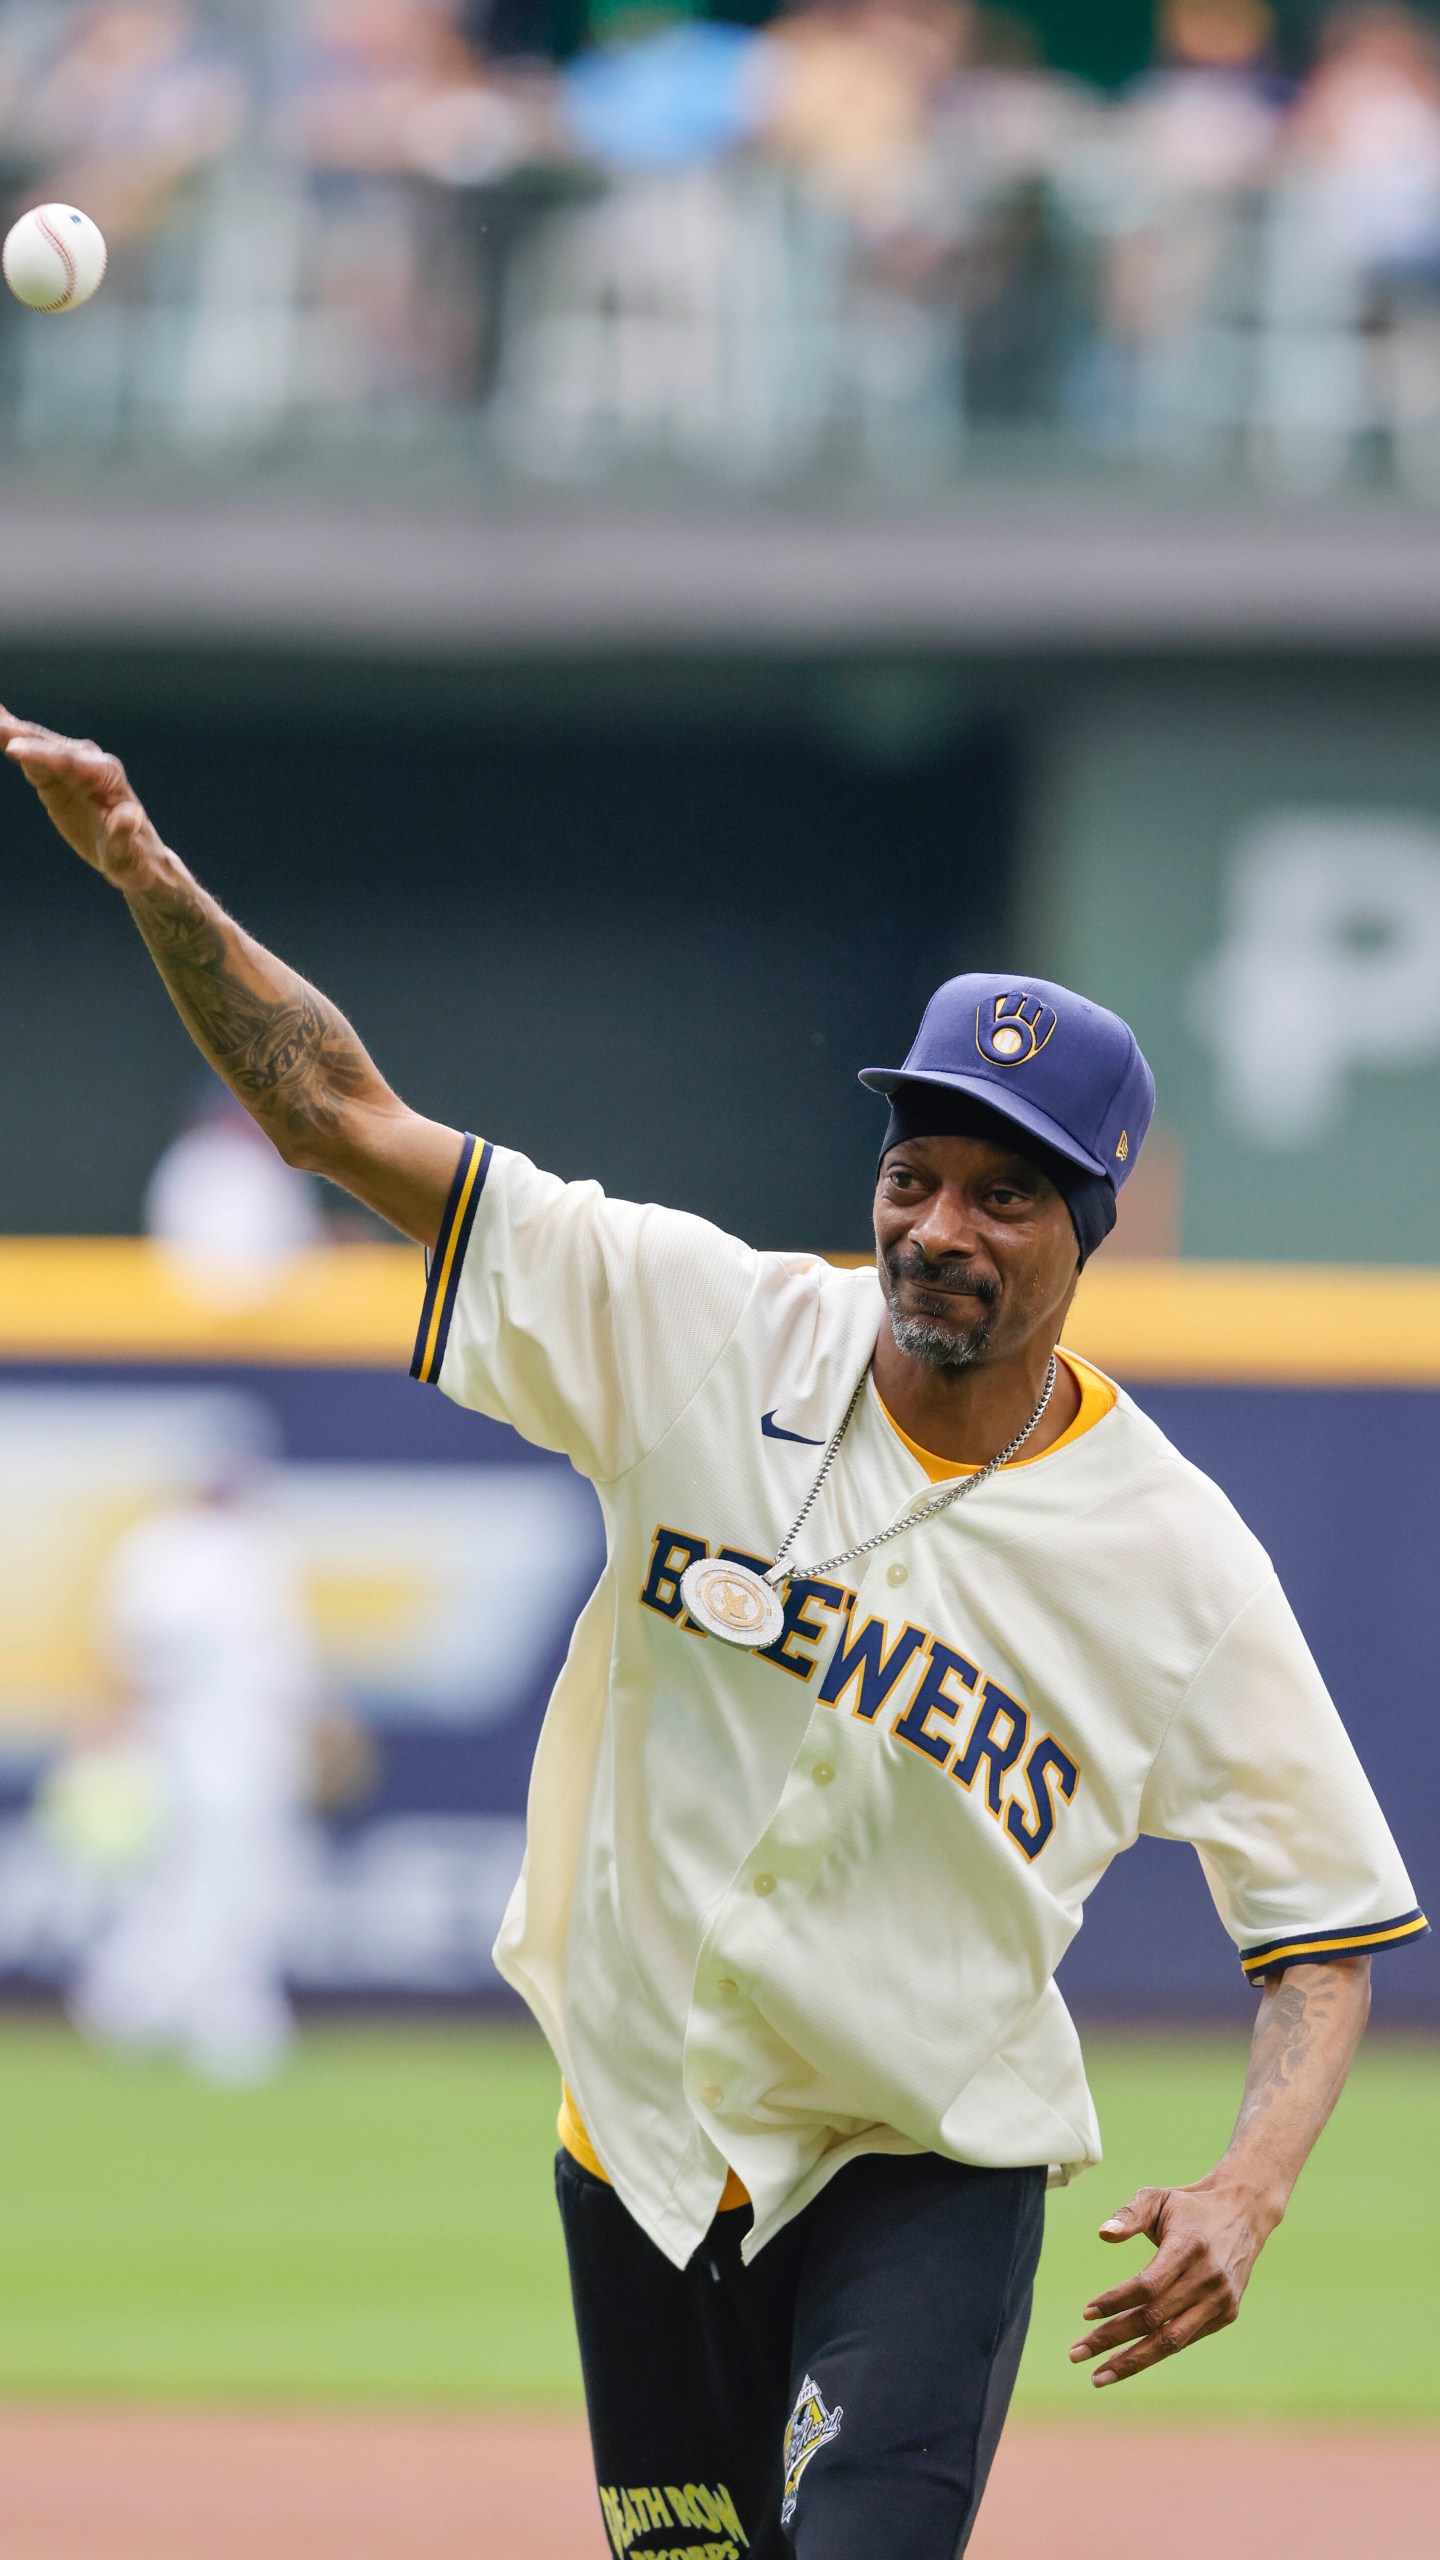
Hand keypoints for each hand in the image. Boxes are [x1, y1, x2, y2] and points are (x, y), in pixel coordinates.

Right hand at [1, 706, 166, 890]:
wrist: (134, 857)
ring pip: (38, 744)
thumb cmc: (132, 857)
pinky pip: (32, 755)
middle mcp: (90, 763)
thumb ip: (124, 835)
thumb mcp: (128, 854)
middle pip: (49, 745)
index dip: (40, 755)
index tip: (12, 749)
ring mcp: (72, 767)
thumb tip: (128, 817)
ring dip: (12, 730)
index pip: (69, 762)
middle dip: (20, 732)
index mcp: (106, 777)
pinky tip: (0, 726)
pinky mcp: (57, 776)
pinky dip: (14, 740)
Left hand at [1068, 2177, 1271, 2387]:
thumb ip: (1129, 2214)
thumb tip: (1103, 2234)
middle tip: (1076, 2353)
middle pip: (1154, 2319)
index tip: (1086, 2312)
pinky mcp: (1227, 2314)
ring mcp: (1221, 2300)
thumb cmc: (1188, 2207)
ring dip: (1132, 2362)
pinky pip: (1185, 2339)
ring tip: (1097, 2376)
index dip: (1115, 2302)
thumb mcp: (1158, 2197)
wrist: (1243, 2213)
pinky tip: (1128, 2360)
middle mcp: (1208, 2278)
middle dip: (1113, 2339)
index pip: (1147, 2285)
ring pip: (1171, 2341)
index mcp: (1189, 2247)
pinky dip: (1156, 2351)